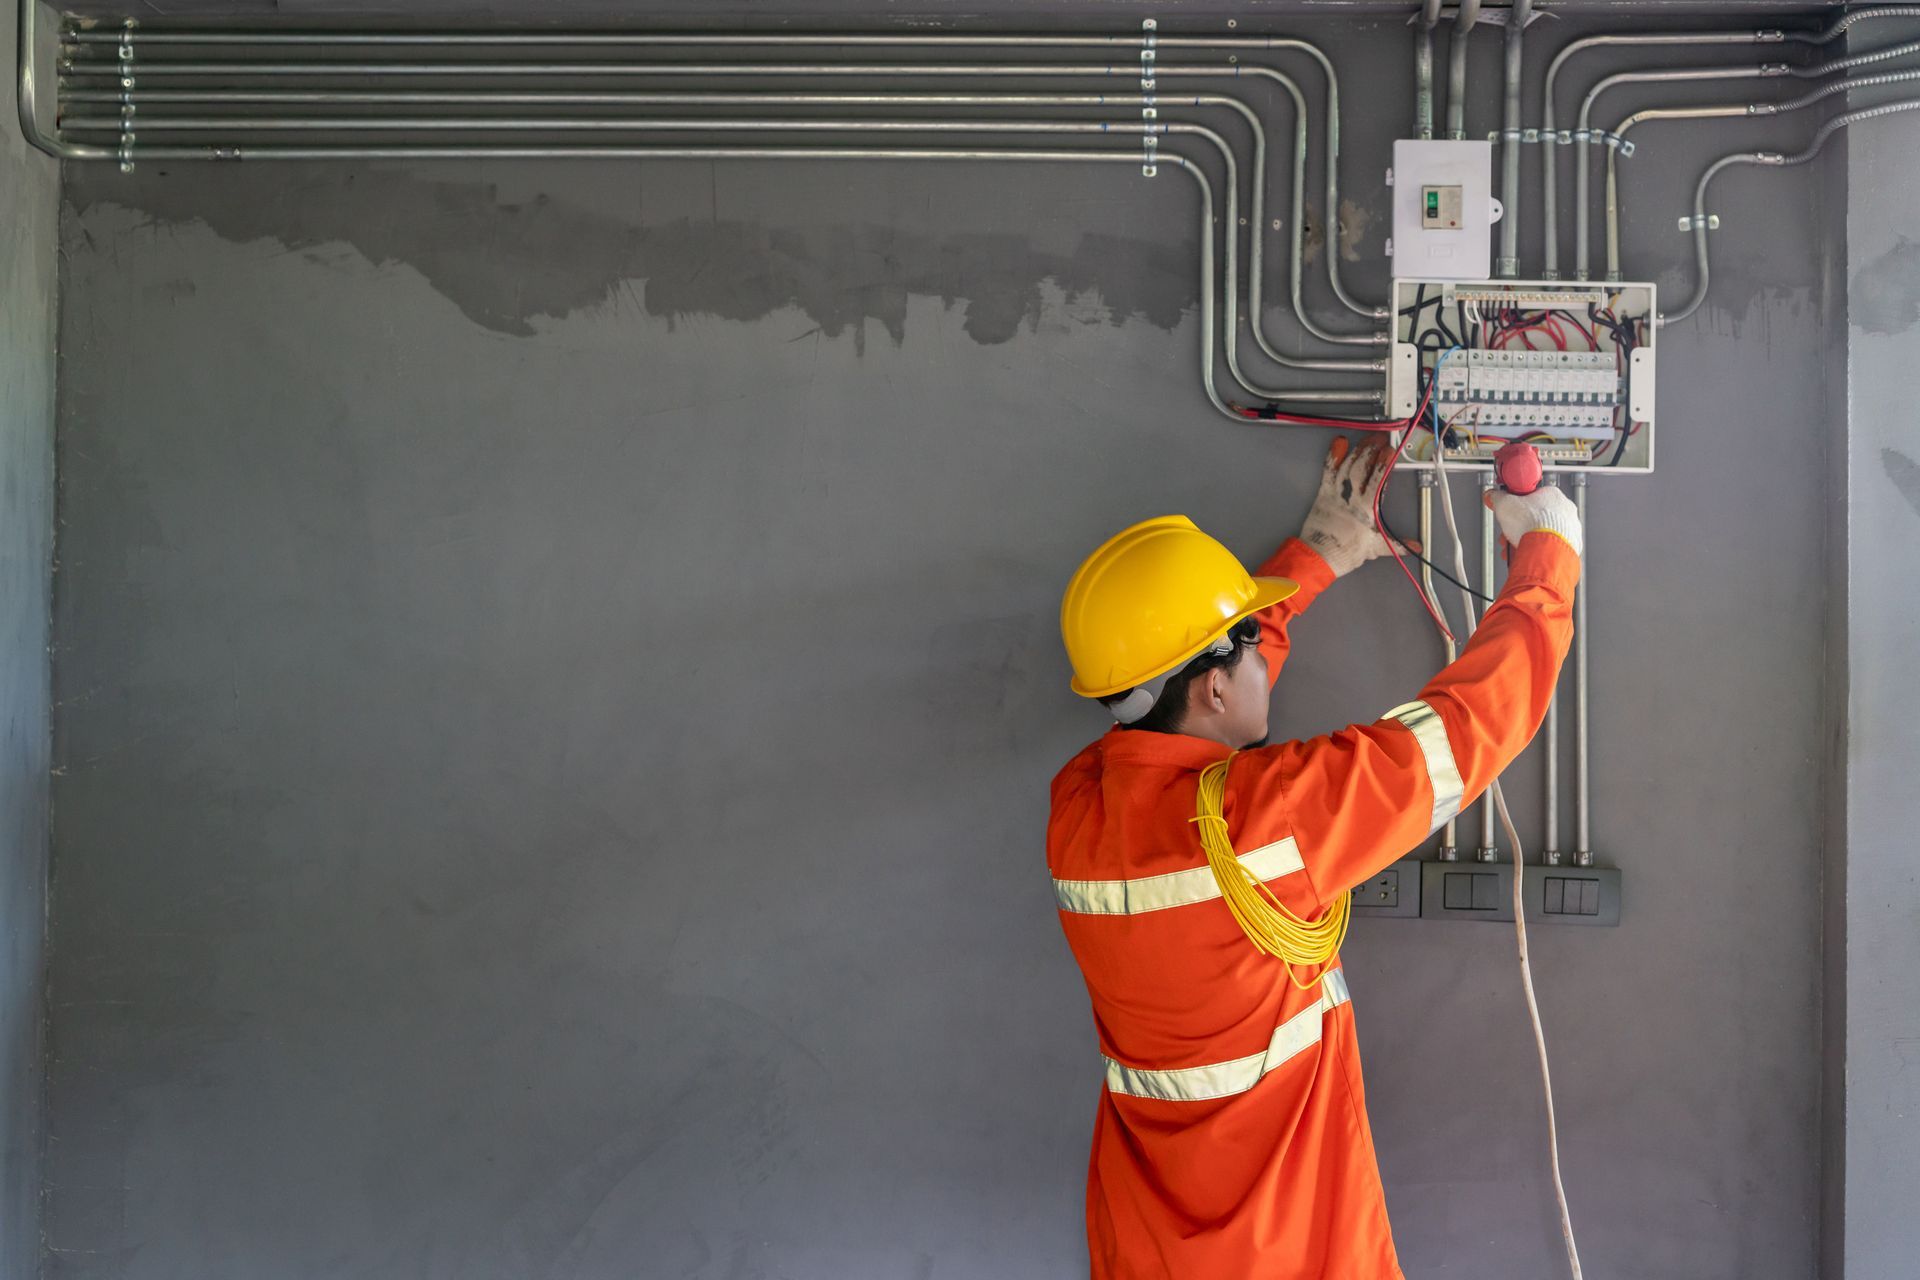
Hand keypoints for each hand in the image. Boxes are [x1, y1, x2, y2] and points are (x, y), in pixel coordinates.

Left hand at [1298, 436, 1409, 577]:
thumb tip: (1416, 547)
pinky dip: (1332, 457)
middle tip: (1381, 439)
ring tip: (1367, 439)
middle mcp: (1349, 498)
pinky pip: (1328, 472)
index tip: (1390, 452)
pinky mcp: (1322, 494)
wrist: (1318, 557)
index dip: (1384, 465)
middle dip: (1372, 451)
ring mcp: (1335, 494)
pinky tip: (1338, 444)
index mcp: (1365, 510)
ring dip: (1357, 451)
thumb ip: (1397, 545)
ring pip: (1347, 467)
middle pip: (1362, 469)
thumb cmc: (1344, 553)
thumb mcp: (1374, 548)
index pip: (1377, 481)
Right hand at [1484, 485, 1583, 557]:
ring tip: (1514, 546)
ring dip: (1526, 539)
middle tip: (1508, 533)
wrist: (1546, 549)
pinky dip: (1537, 549)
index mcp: (1552, 494)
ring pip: (1542, 532)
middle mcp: (1565, 509)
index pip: (1531, 496)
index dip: (1515, 506)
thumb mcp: (1504, 505)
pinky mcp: (1570, 545)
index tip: (1507, 512)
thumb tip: (1493, 495)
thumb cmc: (1533, 525)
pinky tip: (1526, 552)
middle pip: (1535, 516)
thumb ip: (1497, 498)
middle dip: (1518, 527)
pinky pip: (1550, 545)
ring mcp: (1570, 528)